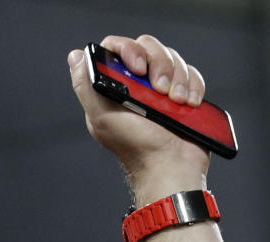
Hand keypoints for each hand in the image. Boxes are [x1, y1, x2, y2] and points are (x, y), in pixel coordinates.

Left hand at [68, 35, 208, 201]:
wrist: (172, 166)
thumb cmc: (137, 148)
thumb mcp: (101, 117)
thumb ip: (85, 86)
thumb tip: (76, 57)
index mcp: (115, 88)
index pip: (119, 48)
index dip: (129, 49)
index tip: (138, 68)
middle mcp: (137, 86)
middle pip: (149, 47)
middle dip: (159, 65)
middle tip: (159, 91)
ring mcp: (161, 90)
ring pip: (172, 58)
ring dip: (178, 78)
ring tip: (175, 103)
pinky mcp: (182, 95)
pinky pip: (191, 73)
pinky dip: (193, 86)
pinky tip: (187, 105)